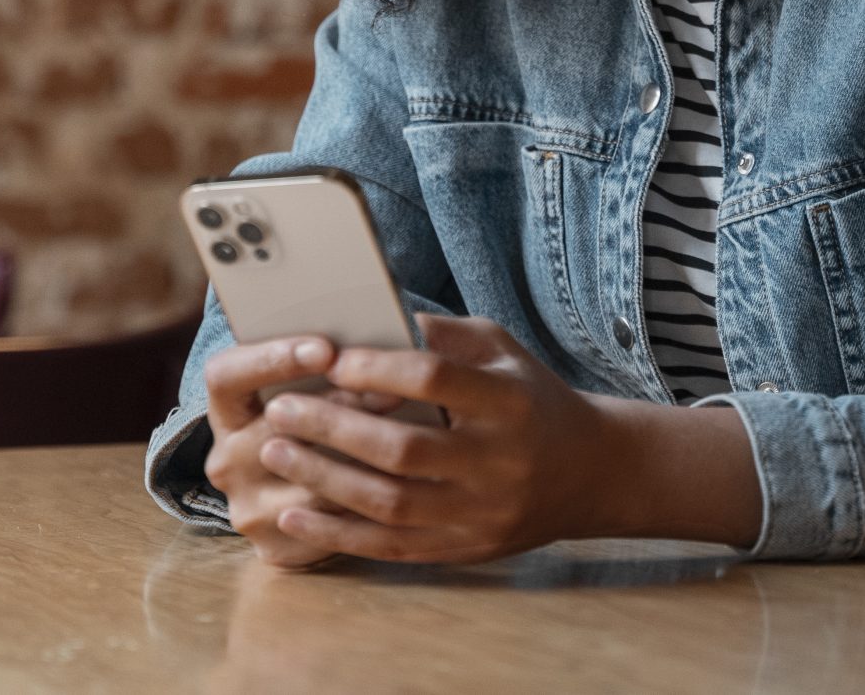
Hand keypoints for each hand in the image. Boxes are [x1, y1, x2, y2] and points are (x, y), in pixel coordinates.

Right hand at [201, 335, 402, 569]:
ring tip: (413, 434)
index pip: (226, 375)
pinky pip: (328, 526)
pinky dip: (368, 501)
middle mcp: (226, 461)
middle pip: (277, 429)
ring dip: (363, 458)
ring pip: (309, 483)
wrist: (299, 489)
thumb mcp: (312, 379)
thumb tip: (385, 330)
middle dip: (339, 406)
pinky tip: (405, 483)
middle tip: (392, 390)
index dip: (272, 358)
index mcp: (226, 409)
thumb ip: (331, 354)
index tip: (325, 348)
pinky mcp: (275, 548)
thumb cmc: (320, 412)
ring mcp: (248, 509)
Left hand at [252, 314, 612, 562]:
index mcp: (508, 402)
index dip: (378, 370)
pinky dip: (335, 535)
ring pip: (388, 504)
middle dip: (333, 428)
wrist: (589, 473)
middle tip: (282, 408)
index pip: (435, 380)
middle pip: (402, 449)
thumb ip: (443, 335)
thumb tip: (372, 315)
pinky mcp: (464, 548)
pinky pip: (389, 548)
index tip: (330, 360)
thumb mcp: (502, 351)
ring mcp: (481, 513)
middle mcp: (498, 462)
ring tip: (274, 452)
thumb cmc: (531, 398)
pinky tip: (292, 517)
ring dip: (323, 479)